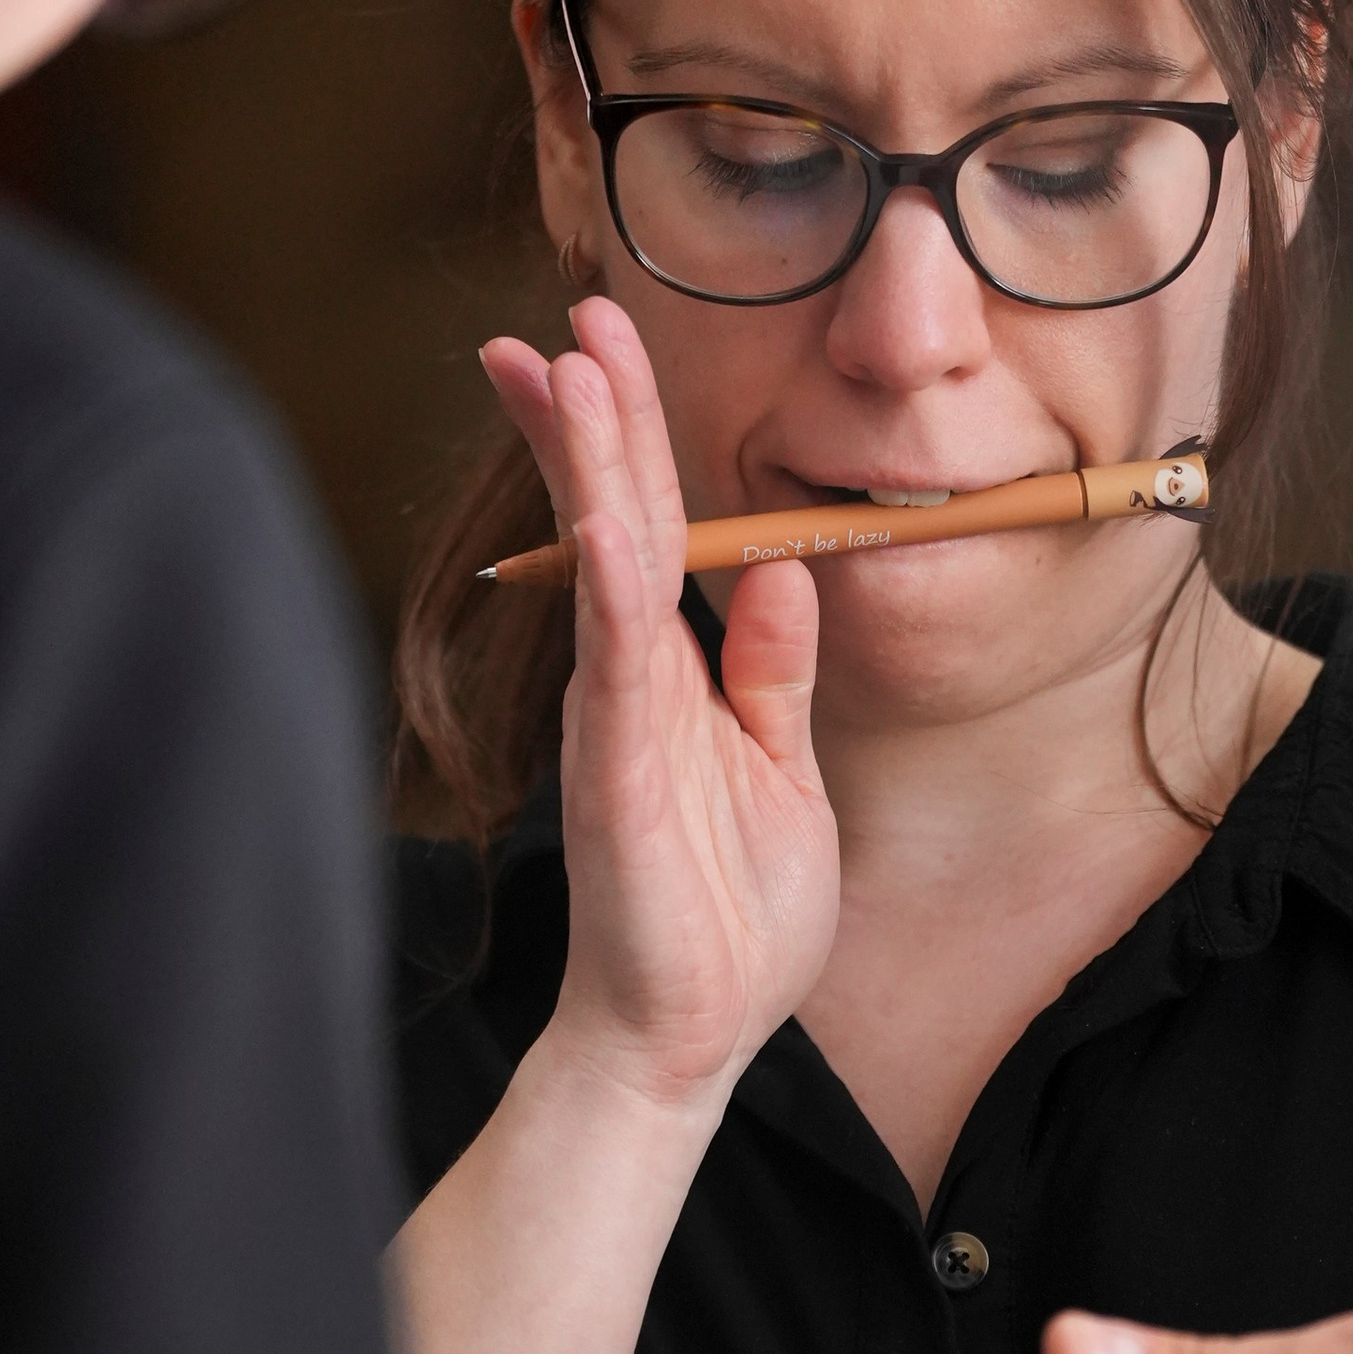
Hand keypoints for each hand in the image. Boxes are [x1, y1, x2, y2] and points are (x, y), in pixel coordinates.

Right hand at [482, 299, 838, 1114]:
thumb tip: (788, 565)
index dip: (625, 436)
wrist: (688, 1039)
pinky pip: (620, 664)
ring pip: (603, 567)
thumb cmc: (728, 920)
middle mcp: (630, 681)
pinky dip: (614, 588)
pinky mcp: (620, 775)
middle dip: (590, 412)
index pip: (647, 528)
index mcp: (673, 675)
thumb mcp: (781, 769)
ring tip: (563, 367)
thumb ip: (776, 671)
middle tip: (568, 314)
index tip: (598, 346)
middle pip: (611, 519)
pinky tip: (608, 523)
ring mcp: (617, 722)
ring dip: (586, 467)